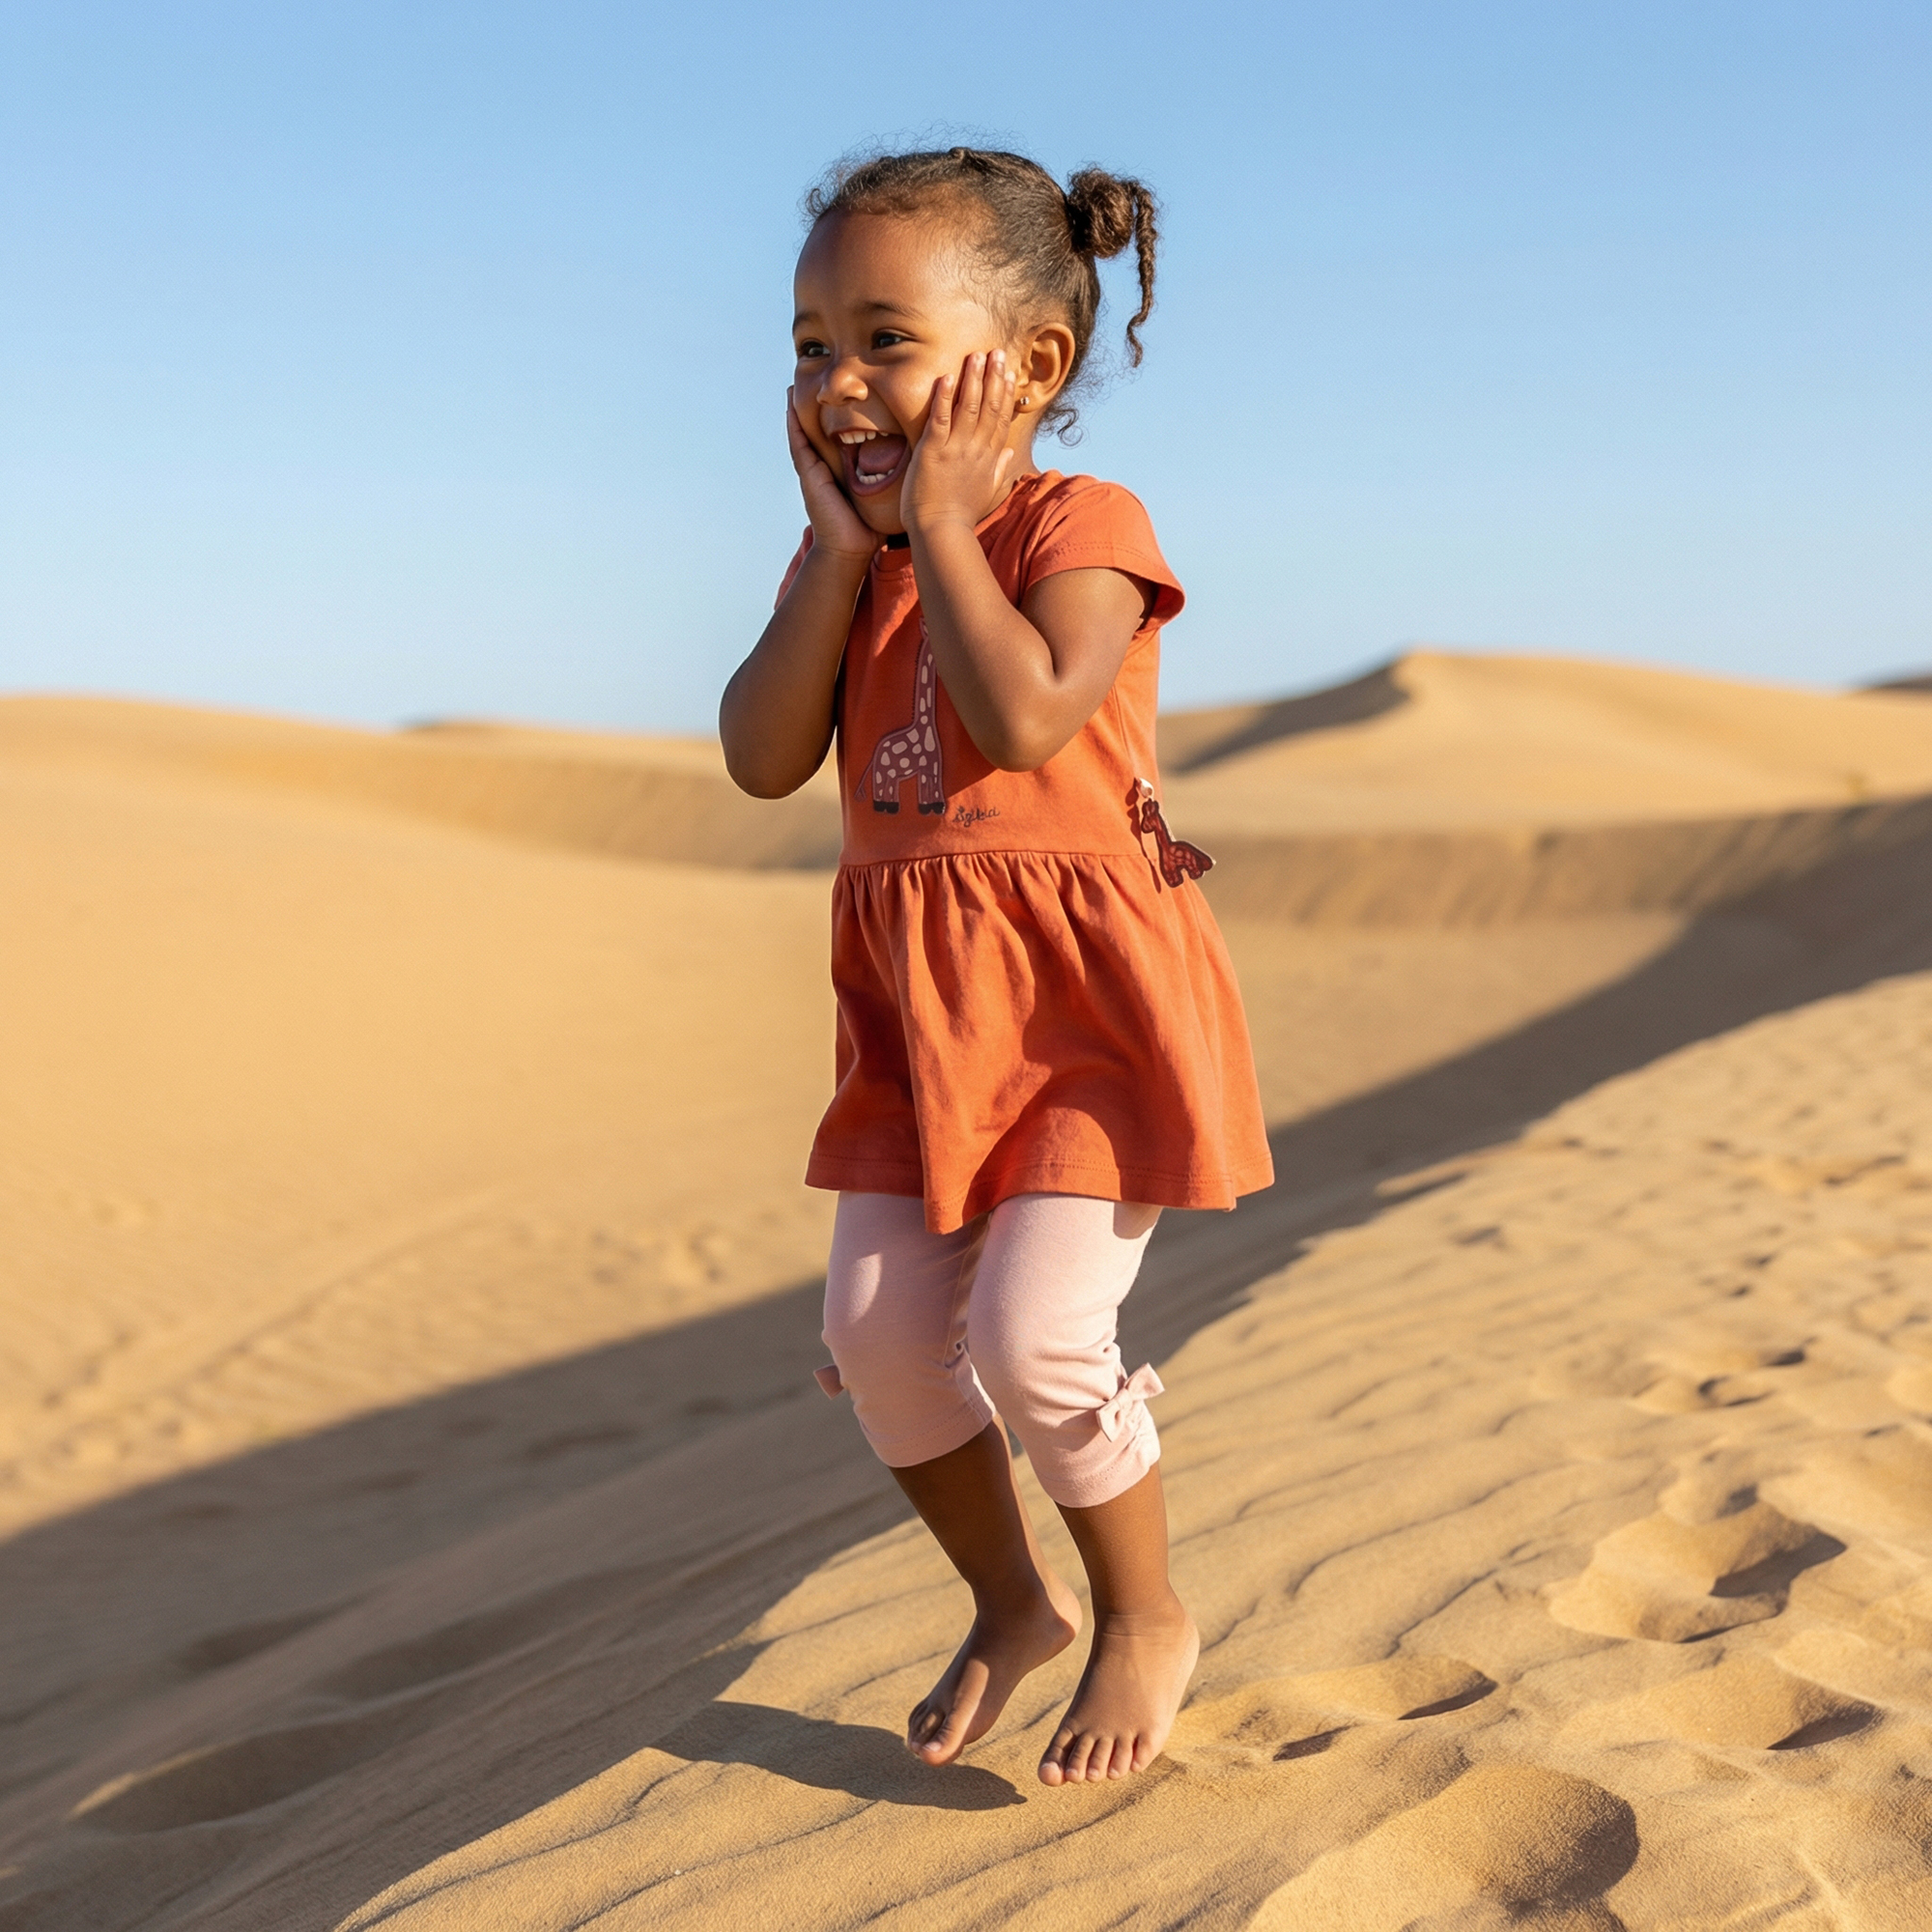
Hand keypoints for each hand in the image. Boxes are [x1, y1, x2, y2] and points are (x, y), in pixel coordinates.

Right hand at [786, 389, 876, 563]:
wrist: (850, 549)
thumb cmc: (867, 527)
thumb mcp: (881, 495)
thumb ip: (890, 481)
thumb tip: (914, 468)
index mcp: (839, 471)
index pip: (835, 438)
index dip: (834, 417)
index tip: (837, 396)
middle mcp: (823, 468)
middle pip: (816, 431)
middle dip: (812, 408)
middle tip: (807, 380)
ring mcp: (813, 472)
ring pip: (803, 434)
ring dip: (797, 410)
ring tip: (792, 385)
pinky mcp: (809, 476)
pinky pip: (799, 445)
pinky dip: (793, 425)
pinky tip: (789, 406)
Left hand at [902, 351, 1017, 536]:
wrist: (942, 532)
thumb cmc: (960, 515)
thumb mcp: (986, 491)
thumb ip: (999, 468)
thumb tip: (1010, 452)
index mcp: (989, 458)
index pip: (1000, 419)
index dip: (1005, 394)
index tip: (1009, 373)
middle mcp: (976, 450)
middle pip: (990, 407)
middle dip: (994, 377)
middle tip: (997, 352)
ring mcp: (956, 449)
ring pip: (969, 407)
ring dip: (973, 379)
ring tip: (977, 355)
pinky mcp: (934, 451)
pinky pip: (941, 418)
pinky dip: (945, 397)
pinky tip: (948, 377)